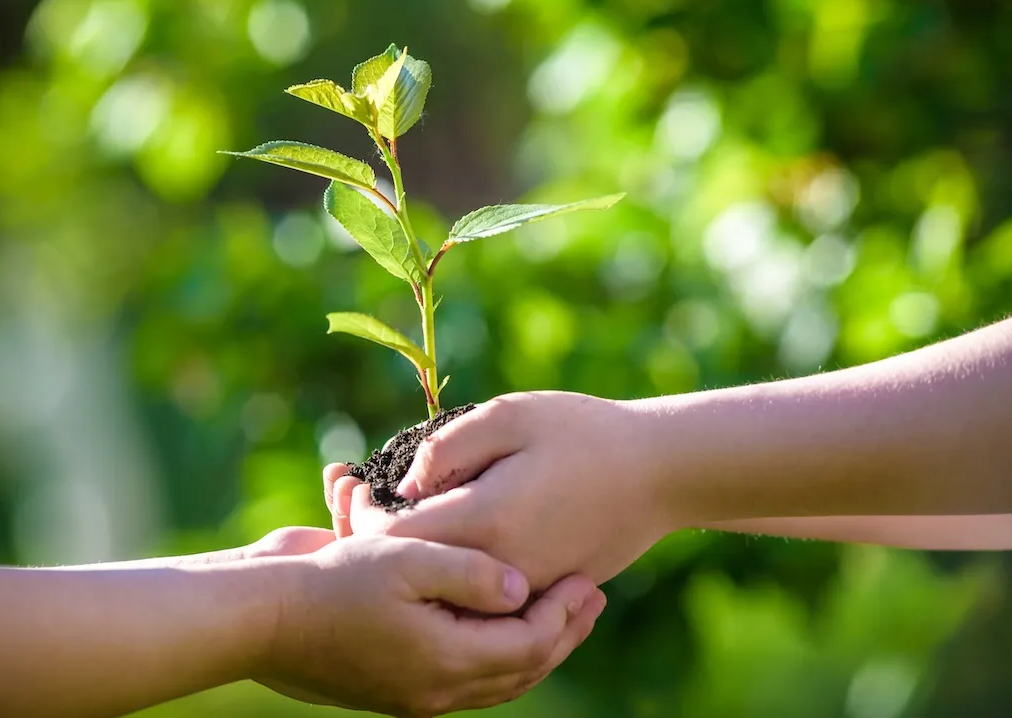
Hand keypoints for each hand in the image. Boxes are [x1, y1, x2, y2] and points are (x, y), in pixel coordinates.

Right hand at [260, 533, 604, 716]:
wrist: (261, 617)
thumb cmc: (332, 581)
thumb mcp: (408, 560)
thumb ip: (471, 573)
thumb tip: (521, 587)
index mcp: (445, 662)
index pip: (530, 645)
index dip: (564, 613)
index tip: (589, 577)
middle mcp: (436, 688)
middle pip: (521, 670)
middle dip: (562, 633)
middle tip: (592, 597)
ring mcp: (413, 691)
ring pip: (494, 679)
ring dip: (533, 645)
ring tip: (557, 611)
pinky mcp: (393, 682)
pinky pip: (462, 677)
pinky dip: (493, 653)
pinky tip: (498, 624)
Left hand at [324, 392, 669, 589]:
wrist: (662, 474)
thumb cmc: (586, 433)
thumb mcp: (513, 415)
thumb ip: (449, 445)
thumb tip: (401, 483)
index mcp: (486, 521)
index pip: (395, 539)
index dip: (361, 515)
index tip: (351, 485)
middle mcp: (500, 570)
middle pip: (412, 572)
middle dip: (374, 537)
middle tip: (349, 497)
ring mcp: (522, 590)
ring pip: (441, 590)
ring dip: (407, 557)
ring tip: (384, 514)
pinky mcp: (540, 595)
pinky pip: (476, 595)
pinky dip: (446, 571)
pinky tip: (437, 534)